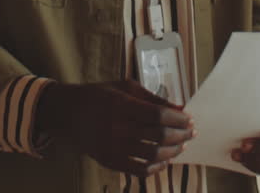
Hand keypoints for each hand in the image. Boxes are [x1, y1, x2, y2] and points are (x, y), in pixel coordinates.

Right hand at [37, 80, 194, 176]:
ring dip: (173, 151)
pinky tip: (164, 160)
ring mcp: (113, 147)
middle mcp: (117, 128)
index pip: (159, 115)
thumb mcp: (126, 87)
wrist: (68, 112)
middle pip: (159, 136)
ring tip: (181, 145)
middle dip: (181, 134)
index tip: (188, 118)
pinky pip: (139, 170)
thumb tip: (179, 108)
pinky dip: (156, 167)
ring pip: (153, 155)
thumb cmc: (99, 95)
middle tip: (191, 132)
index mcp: (122, 105)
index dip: (178, 118)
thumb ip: (154, 98)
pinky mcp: (109, 161)